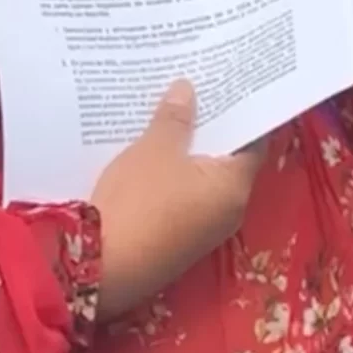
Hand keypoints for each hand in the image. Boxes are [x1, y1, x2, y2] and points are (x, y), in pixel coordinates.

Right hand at [89, 79, 264, 319]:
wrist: (100, 268)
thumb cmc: (138, 202)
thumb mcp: (155, 149)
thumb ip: (175, 118)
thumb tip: (188, 89)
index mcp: (234, 187)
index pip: (253, 141)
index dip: (241, 111)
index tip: (228, 83)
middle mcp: (228, 211)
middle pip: (227, 159)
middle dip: (210, 127)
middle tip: (195, 90)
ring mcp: (201, 230)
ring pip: (201, 179)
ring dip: (188, 150)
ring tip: (170, 112)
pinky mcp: (175, 240)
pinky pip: (182, 196)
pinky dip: (173, 173)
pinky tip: (152, 150)